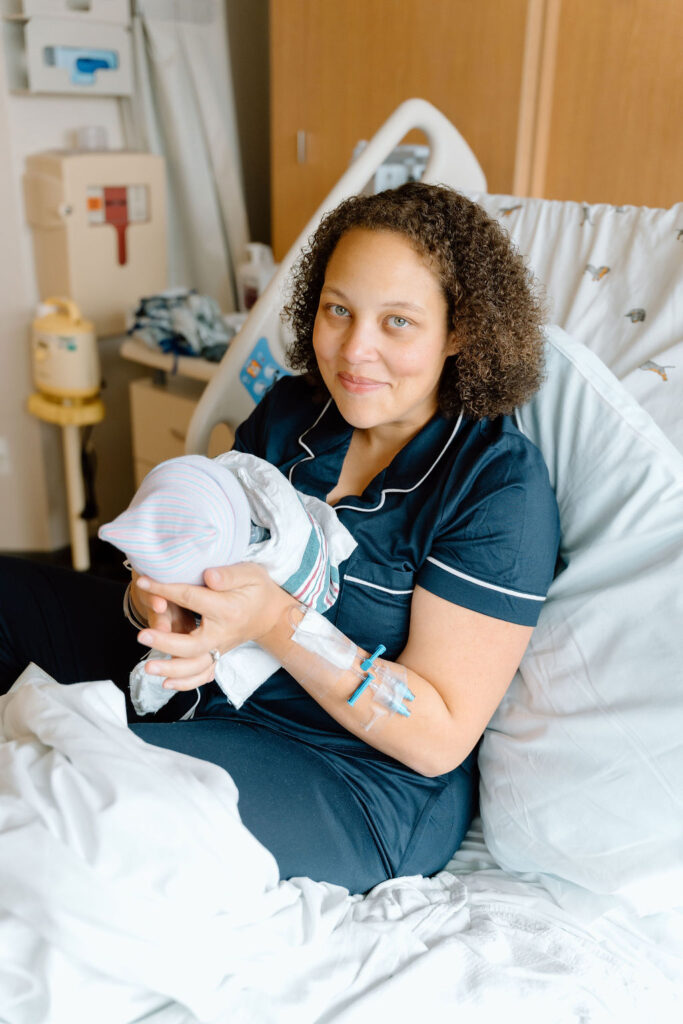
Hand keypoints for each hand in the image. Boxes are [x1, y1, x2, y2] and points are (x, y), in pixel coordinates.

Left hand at [135, 563, 291, 691]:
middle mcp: (222, 634)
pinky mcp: (218, 656)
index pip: (191, 598)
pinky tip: (166, 683)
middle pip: (191, 644)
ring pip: (195, 666)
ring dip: (171, 669)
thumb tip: (208, 577)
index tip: (144, 582)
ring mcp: (220, 649)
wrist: (271, 615)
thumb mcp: (249, 573)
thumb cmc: (257, 590)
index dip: (166, 589)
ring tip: (148, 667)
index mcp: (227, 609)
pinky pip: (202, 676)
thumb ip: (229, 575)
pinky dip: (185, 683)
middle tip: (142, 636)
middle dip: (165, 642)